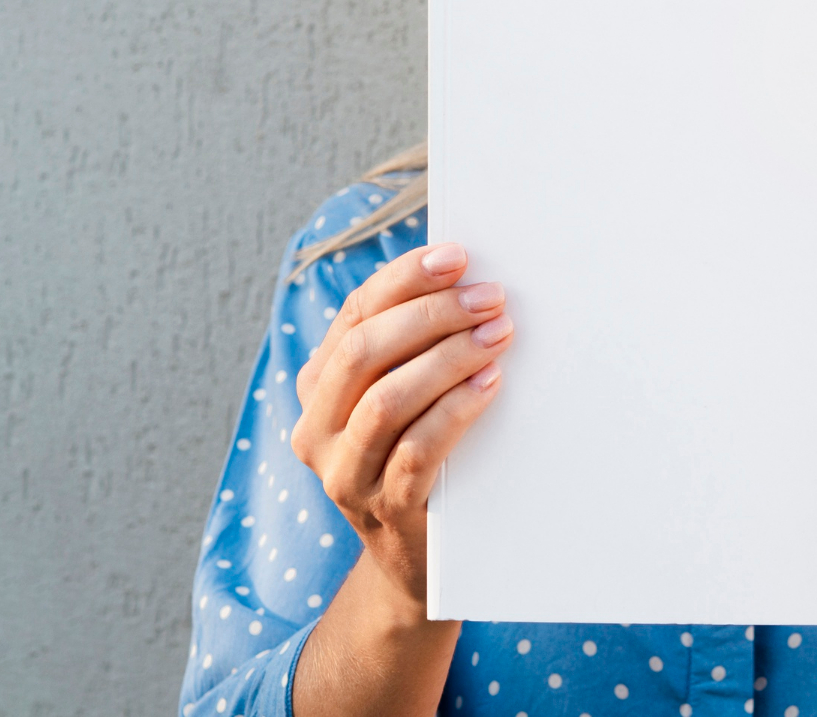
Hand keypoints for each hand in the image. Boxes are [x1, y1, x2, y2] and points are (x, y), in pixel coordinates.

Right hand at [290, 243, 513, 613]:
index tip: (457, 255)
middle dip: (432, 313)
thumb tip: (469, 277)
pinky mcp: (383, 510)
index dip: (404, 279)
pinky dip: (456, 410)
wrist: (421, 561)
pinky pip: (416, 450)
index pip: (355, 314)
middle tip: (490, 295)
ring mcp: (344, 473)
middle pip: (365, 350)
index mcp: (319, 386)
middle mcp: (317, 428)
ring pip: (387, 399)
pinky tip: (491, 383)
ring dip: (448, 357)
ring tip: (499, 332)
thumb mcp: (408, 396)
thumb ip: (417, 346)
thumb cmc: (424, 453)